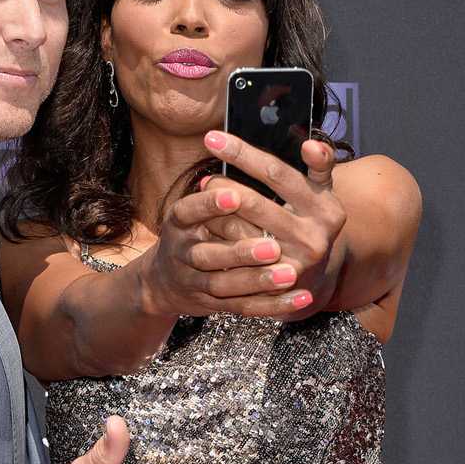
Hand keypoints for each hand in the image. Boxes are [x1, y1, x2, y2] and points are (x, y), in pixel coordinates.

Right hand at [136, 183, 297, 319]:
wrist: (164, 281)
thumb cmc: (194, 230)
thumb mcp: (194, 206)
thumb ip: (223, 187)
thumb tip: (273, 157)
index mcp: (178, 221)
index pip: (188, 211)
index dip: (210, 205)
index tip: (234, 196)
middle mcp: (181, 251)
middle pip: (208, 255)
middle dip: (241, 251)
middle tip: (273, 246)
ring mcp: (194, 282)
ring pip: (226, 285)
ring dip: (258, 280)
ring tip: (288, 273)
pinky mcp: (212, 304)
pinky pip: (244, 307)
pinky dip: (273, 305)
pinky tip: (299, 299)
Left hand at [200, 132, 347, 314]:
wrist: (313, 280)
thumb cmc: (309, 222)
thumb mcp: (320, 194)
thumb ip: (320, 166)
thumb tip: (309, 143)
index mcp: (325, 208)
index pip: (277, 173)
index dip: (244, 155)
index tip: (213, 139)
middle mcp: (312, 237)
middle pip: (251, 203)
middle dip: (221, 185)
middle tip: (205, 177)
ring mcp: (291, 264)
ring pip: (237, 231)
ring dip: (214, 211)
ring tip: (205, 195)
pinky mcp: (270, 284)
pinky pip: (232, 255)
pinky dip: (217, 237)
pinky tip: (206, 225)